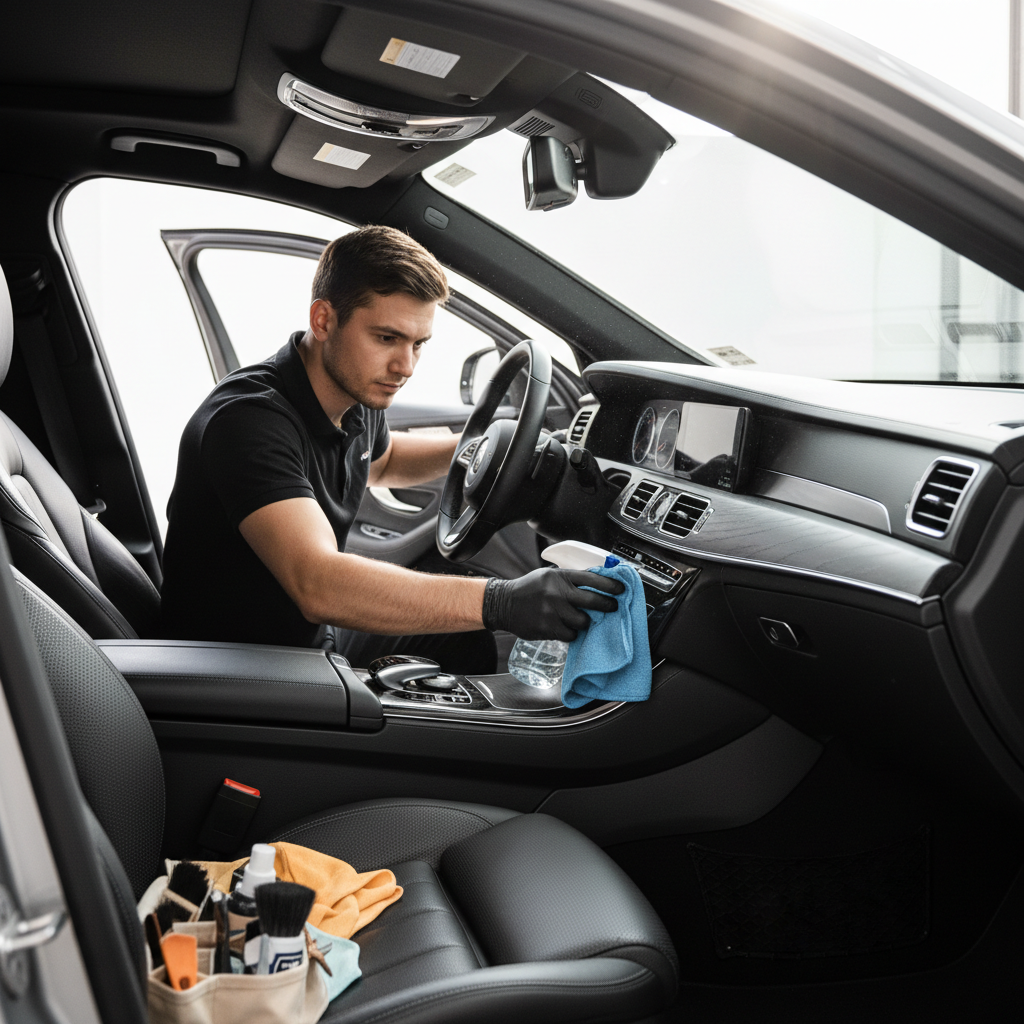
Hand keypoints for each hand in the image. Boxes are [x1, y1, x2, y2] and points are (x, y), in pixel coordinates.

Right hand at [482, 568, 624, 640]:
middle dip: (607, 605)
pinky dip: (571, 633)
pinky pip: (569, 634)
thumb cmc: (529, 589)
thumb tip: (597, 581)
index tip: (621, 590)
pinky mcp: (547, 628)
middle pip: (592, 601)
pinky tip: (565, 627)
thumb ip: (569, 579)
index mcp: (559, 577)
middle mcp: (556, 593)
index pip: (591, 579)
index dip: (610, 585)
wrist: (504, 603)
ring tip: (580, 619)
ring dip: (585, 622)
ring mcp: (552, 612)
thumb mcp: (548, 576)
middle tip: (613, 607)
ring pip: (582, 621)